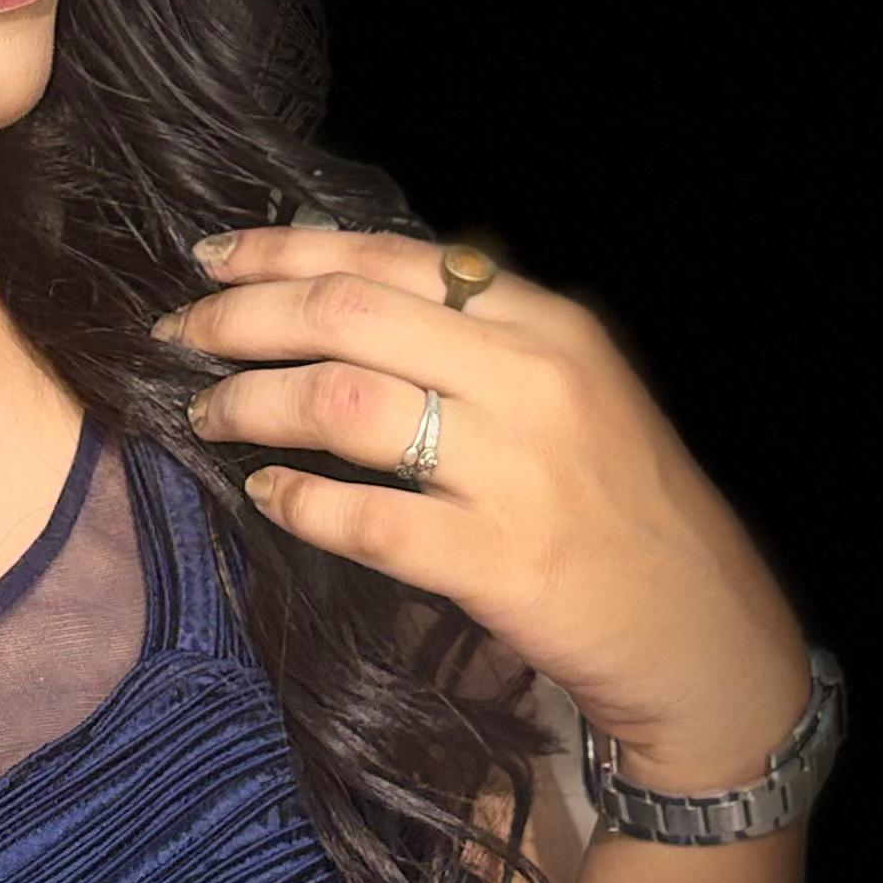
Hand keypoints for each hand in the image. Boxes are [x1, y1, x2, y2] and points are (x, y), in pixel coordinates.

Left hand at [151, 225, 814, 789]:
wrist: (704, 632)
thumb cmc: (621, 505)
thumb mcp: (573, 385)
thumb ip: (477, 337)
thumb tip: (336, 294)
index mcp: (545, 322)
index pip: (389, 257)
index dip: (284, 250)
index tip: (212, 260)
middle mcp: (532, 378)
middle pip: (348, 315)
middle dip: (241, 317)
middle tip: (178, 334)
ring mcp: (517, 470)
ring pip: (342, 404)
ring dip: (250, 402)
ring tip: (204, 412)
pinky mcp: (499, 561)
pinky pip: (365, 519)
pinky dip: (297, 502)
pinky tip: (265, 495)